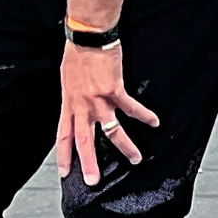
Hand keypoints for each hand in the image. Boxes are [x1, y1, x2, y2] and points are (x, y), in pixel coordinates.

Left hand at [59, 39, 157, 184]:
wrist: (87, 36)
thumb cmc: (76, 55)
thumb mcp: (67, 80)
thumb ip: (73, 99)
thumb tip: (77, 109)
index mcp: (68, 104)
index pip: (63, 135)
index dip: (64, 155)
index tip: (64, 172)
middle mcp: (82, 106)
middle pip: (84, 141)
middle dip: (89, 163)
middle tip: (93, 181)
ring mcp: (98, 99)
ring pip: (112, 131)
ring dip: (125, 147)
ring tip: (135, 159)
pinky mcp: (114, 90)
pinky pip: (132, 108)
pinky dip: (144, 116)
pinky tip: (154, 122)